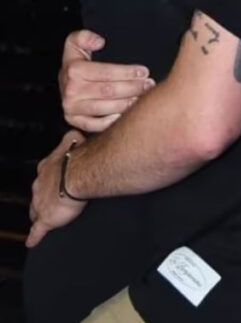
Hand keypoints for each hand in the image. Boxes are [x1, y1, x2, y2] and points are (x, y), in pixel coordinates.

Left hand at [27, 131, 87, 247]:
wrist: (75, 177)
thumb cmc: (77, 160)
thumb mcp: (73, 142)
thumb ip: (72, 137)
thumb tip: (76, 131)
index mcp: (45, 169)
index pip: (44, 175)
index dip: (49, 178)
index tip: (54, 180)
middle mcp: (39, 186)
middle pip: (37, 193)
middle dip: (42, 197)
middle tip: (50, 200)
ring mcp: (40, 203)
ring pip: (35, 210)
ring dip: (38, 213)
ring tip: (43, 218)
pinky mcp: (45, 219)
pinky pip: (37, 231)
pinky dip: (34, 236)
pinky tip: (31, 242)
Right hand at [60, 30, 152, 131]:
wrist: (66, 82)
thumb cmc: (78, 63)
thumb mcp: (77, 43)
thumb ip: (84, 37)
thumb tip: (98, 41)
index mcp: (73, 71)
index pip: (106, 73)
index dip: (127, 73)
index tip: (144, 71)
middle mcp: (70, 91)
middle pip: (109, 91)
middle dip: (134, 88)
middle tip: (150, 85)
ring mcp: (71, 108)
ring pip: (107, 108)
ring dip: (129, 103)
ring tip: (144, 97)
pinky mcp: (74, 121)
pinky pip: (96, 125)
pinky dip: (114, 121)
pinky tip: (128, 113)